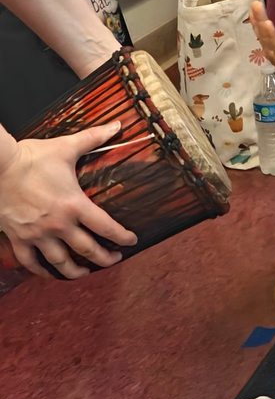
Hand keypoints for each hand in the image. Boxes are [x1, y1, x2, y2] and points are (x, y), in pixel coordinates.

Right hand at [0, 121, 137, 279]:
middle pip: (88, 250)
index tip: (131, 241)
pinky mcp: (18, 238)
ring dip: (75, 271)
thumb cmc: (31, 157)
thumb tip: (118, 125)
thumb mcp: (66, 147)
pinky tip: (49, 273)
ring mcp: (37, 234)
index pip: (106, 227)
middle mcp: (58, 224)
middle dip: (105, 258)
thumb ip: (94, 138)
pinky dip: (41, 271)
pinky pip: (31, 262)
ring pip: (61, 262)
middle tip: (114, 259)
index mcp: (74, 204)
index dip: (122, 237)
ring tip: (84, 272)